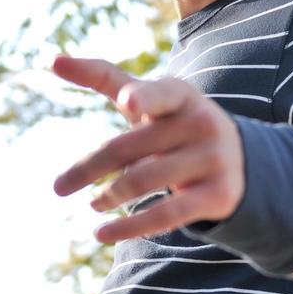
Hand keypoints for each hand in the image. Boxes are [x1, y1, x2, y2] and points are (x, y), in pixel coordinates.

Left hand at [52, 55, 244, 242]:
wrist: (238, 160)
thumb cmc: (173, 123)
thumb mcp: (148, 99)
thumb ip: (104, 77)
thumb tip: (53, 59)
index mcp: (180, 95)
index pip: (158, 94)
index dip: (144, 97)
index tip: (127, 103)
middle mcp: (201, 122)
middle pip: (130, 146)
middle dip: (90, 168)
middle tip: (59, 187)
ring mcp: (213, 158)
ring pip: (144, 181)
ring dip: (109, 196)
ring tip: (92, 204)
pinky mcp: (218, 194)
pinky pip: (166, 215)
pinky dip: (129, 227)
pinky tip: (102, 234)